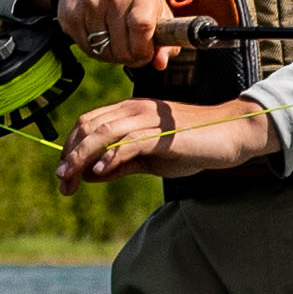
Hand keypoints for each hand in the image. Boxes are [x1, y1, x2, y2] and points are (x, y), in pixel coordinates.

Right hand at [37, 0, 184, 70]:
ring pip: (105, 52)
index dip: (145, 49)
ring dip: (112, 54)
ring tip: (114, 37)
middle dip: (130, 56)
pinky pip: (87, 49)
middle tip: (130, 46)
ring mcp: (90, 4)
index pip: (143, 26)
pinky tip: (98, 34)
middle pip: (124, 49)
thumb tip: (160, 63)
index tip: (146, 51)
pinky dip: (95, 49)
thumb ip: (165, 39)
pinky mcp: (72, 15)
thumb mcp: (155, 8)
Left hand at [57, 93, 275, 188]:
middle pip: (88, 126)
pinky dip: (112, 155)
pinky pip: (131, 142)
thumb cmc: (191, 145)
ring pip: (104, 132)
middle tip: (62, 183)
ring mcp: (149, 119)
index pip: (87, 124)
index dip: (69, 149)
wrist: (230, 135)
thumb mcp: (149, 158)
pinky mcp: (164, 134)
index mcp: (129, 112)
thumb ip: (121, 163)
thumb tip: (90, 174)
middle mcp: (134, 110)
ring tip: (70, 179)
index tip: (64, 177)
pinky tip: (100, 171)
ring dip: (81, 156)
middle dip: (69, 155)